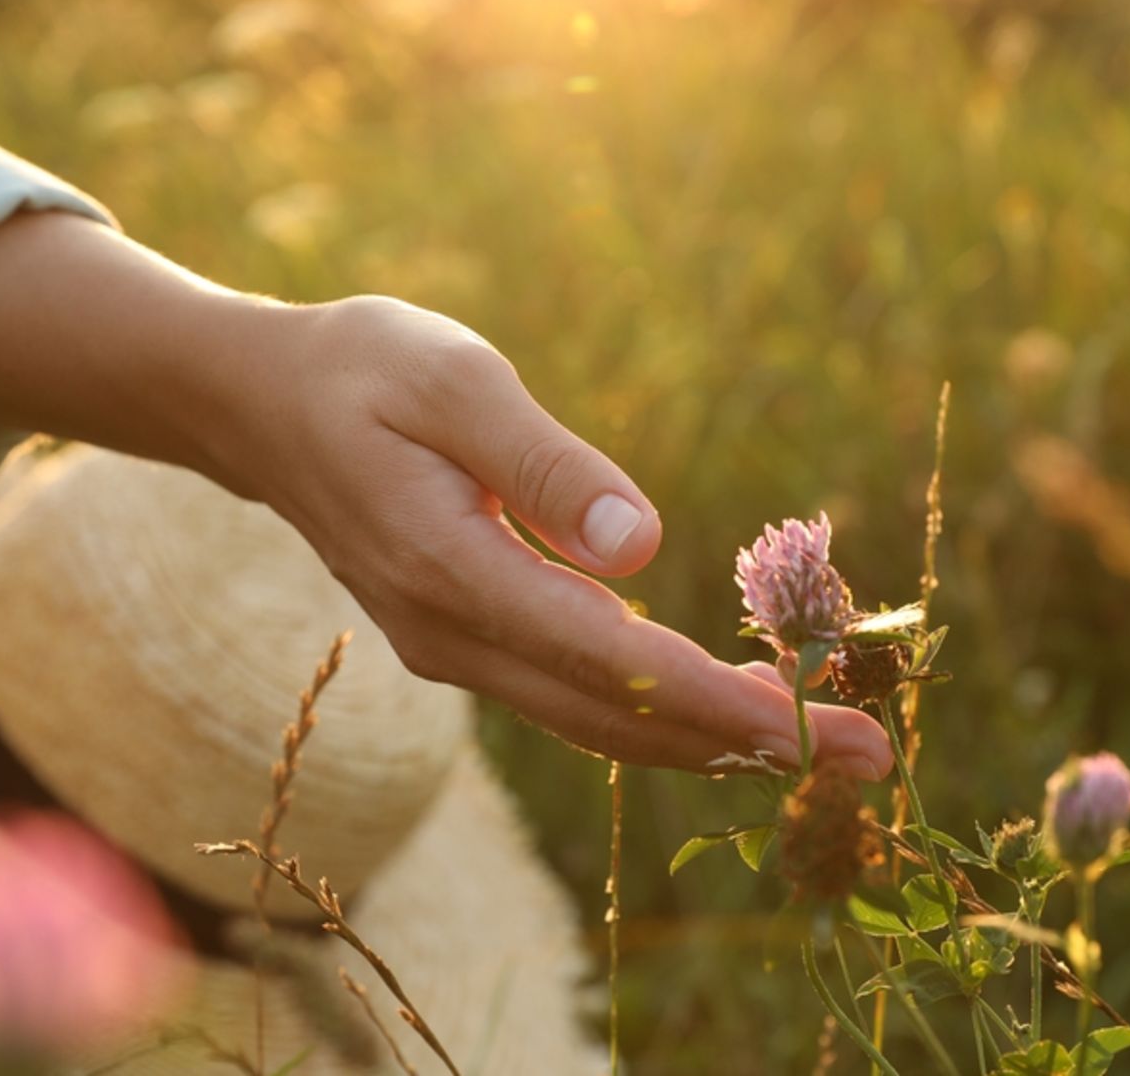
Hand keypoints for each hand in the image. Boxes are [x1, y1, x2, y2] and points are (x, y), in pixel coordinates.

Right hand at [202, 295, 890, 775]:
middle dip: (747, 743)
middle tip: (873, 758)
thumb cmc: (357, 370)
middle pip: (619, 720)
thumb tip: (644, 545)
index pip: (614, 663)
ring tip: (822, 739)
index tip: (824, 727)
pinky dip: (661, 710)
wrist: (257, 407)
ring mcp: (455, 650)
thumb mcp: (452, 379)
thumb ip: (544, 463)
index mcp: (452, 571)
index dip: (723, 701)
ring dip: (712, 738)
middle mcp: (454, 636)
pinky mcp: (466, 641)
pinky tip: (729, 703)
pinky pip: (578, 697)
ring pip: (600, 722)